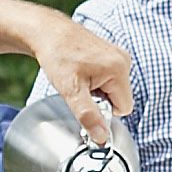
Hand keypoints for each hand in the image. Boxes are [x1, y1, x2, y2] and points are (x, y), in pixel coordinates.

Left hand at [26, 13, 133, 138]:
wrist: (47, 32)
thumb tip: (101, 138)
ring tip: (79, 78)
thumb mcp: (71, 90)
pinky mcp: (111, 55)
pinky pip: (110, 79)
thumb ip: (88, 116)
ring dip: (97, 91)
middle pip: (120, 99)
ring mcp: (118, 56)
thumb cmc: (58, 55)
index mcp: (119, 69)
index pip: (124, 108)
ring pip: (114, 90)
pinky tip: (82, 72)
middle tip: (80, 87)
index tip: (86, 99)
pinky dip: (96, 81)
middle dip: (100, 100)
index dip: (104, 110)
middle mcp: (123, 60)